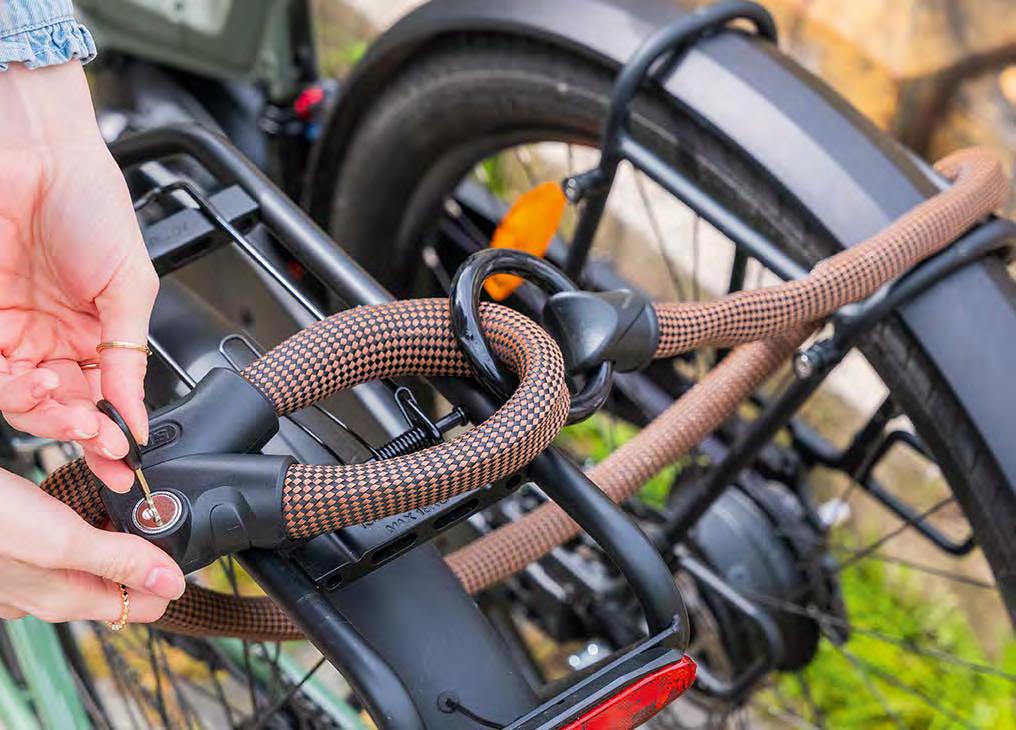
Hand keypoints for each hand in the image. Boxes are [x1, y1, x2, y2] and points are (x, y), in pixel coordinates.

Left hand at [0, 62, 157, 491]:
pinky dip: (17, 389)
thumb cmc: (95, 206)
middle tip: (99, 440)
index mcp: (95, 335)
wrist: (45, 153)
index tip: (124, 457)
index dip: (111, 433)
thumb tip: (138, 413)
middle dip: (79, 431)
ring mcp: (12, 330)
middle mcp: (51, 339)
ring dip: (48, 415)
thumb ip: (128, 355)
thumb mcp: (133, 288)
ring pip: (22, 397)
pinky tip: (40, 386)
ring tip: (71, 411)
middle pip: (60, 406)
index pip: (101, 399)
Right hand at [0, 470, 183, 622]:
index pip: (145, 607)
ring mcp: (34, 576)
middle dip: (144, 551)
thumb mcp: (63, 540)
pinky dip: (87, 525)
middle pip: (122, 582)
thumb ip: (118, 561)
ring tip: (123, 502)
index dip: (168, 579)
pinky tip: (87, 503)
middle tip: (154, 514)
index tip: (178, 544)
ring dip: (116, 534)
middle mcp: (53, 593)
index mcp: (71, 599)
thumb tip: (171, 584)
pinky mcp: (20, 554)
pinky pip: (69, 546)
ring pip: (96, 562)